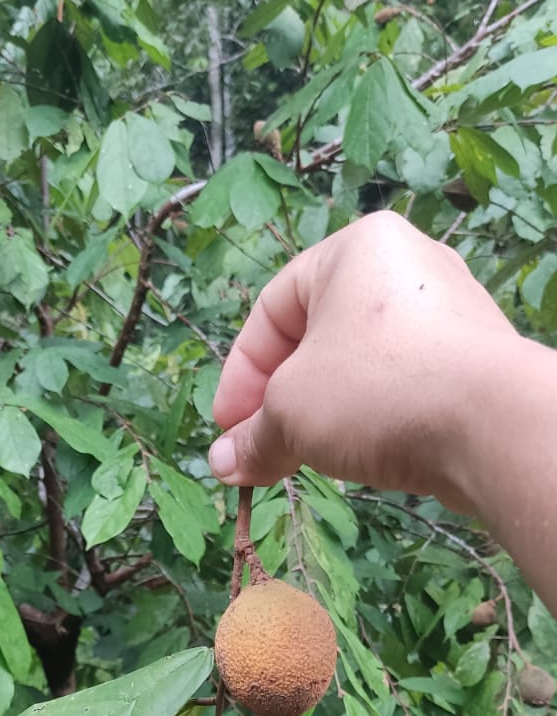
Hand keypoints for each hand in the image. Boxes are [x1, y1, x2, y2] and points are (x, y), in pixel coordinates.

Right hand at [209, 211, 514, 512]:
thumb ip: (253, 437)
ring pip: (361, 365)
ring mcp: (448, 313)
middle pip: (317, 338)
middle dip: (279, 401)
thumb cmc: (377, 390)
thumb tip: (222, 466)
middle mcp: (406, 267)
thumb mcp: (292, 413)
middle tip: (259, 451)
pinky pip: (403, 385)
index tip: (228, 432)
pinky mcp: (473, 361)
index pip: (272, 310)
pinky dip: (371, 419)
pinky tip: (359, 456)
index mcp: (355, 249)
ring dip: (322, 414)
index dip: (239, 377)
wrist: (493, 423)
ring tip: (302, 459)